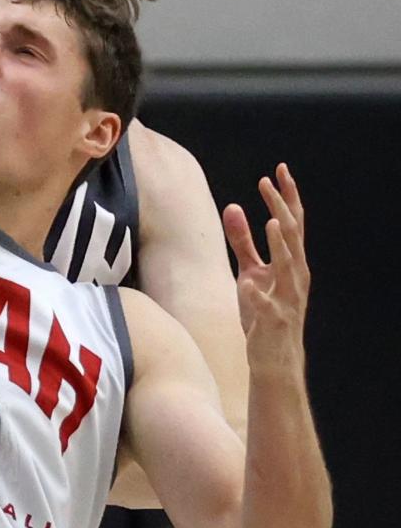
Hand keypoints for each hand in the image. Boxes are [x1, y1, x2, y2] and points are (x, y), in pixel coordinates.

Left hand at [223, 163, 309, 374]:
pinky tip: (250, 284)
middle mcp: (295, 276)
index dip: (287, 196)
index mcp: (291, 262)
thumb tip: (233, 205)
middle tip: (268, 182)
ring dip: (281, 245)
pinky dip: (259, 294)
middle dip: (281, 208)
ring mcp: (286, 298)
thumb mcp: (250, 271)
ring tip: (273, 221)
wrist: (275, 357)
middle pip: (291, 236)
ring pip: (288, 268)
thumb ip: (243, 241)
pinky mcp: (272, 320)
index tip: (280, 169)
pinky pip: (266, 306)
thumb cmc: (264, 310)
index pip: (293, 222)